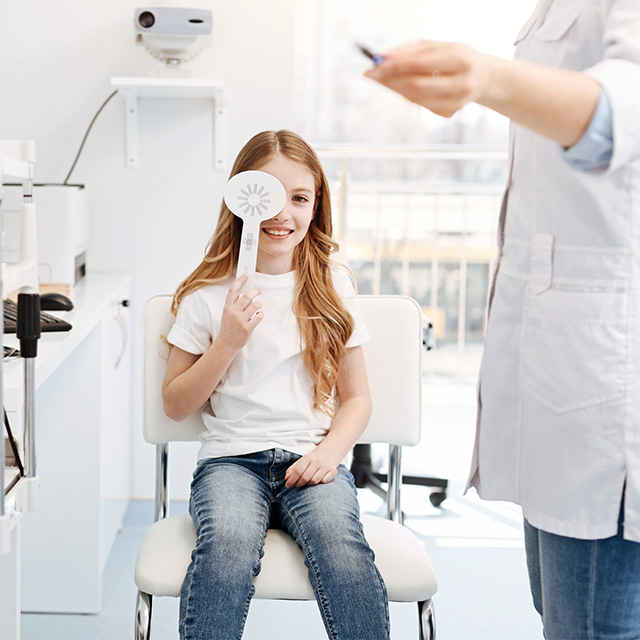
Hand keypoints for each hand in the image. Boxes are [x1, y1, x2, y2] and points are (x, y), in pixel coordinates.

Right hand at [217, 275, 262, 351]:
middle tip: (259, 291)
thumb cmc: (228, 327)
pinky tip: (258, 316)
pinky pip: (259, 317)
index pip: (233, 290)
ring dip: (259, 304)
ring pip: (255, 305)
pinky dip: (261, 314)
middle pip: (247, 296)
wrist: (226, 344)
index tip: (246, 275)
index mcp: (227, 307)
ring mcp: (240, 321)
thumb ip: (234, 304)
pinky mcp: (247, 329)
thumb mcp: (227, 314)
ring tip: (258, 307)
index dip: (240, 281)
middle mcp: (233, 313)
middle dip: (256, 291)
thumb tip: (246, 293)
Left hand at [285, 450, 338, 487]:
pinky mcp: (333, 471)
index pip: (298, 471)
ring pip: (314, 481)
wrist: (328, 453)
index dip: (291, 480)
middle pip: (305, 477)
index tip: (287, 486)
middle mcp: (317, 461)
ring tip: (308, 482)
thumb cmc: (312, 460)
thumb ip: (292, 469)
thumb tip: (286, 478)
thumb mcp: (301, 461)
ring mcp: (326, 466)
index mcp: (308, 458)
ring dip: (309, 484)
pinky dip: (320, 483)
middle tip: (297, 485)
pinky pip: (324, 482)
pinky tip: (318, 479)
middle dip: (299, 484)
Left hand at [364, 40, 492, 117]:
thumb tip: (382, 57)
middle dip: (390, 79)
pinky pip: (420, 104)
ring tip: (381, 78)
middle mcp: (461, 83)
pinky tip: (399, 86)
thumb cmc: (458, 57)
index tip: (374, 63)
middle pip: (416, 85)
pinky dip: (406, 94)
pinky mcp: (449, 113)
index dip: (395, 65)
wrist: (485, 78)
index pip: (421, 64)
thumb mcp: (441, 46)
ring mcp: (456, 102)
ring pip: (415, 98)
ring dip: (394, 88)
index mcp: (460, 59)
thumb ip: (413, 50)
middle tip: (371, 73)